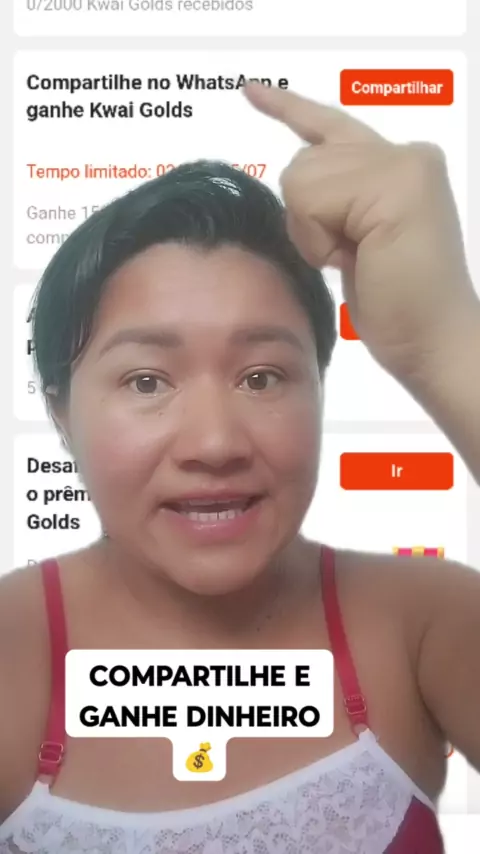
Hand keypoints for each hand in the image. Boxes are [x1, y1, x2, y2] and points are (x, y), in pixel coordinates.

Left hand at [244, 83, 477, 379]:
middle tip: (351, 257)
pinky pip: (311, 200)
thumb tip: (297, 180)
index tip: (250, 92)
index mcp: (398, 165)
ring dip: (314, 232)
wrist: (433, 342)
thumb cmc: (398, 307)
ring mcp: (404, 164)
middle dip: (308, 219)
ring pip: (302, 177)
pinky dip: (319, 239)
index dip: (286, 108)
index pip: (328, 126)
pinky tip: (354, 259)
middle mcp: (406, 153)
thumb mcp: (357, 241)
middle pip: (303, 161)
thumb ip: (338, 199)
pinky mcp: (394, 184)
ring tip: (358, 258)